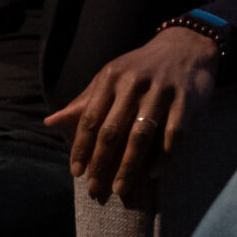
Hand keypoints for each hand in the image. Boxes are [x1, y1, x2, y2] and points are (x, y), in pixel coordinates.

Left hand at [45, 26, 222, 205]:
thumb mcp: (110, 78)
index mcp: (111, 77)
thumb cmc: (140, 68)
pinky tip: (153, 174)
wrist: (185, 47)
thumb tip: (50, 123)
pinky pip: (173, 134)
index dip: (81, 147)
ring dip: (129, 165)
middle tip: (95, 189)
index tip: (76, 172)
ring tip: (121, 189)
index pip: (90, 118)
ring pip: (141, 135)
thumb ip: (84, 102)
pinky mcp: (186, 100)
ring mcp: (161, 91)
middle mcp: (134, 83)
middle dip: (101, 162)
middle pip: (113, 130)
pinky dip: (163, 156)